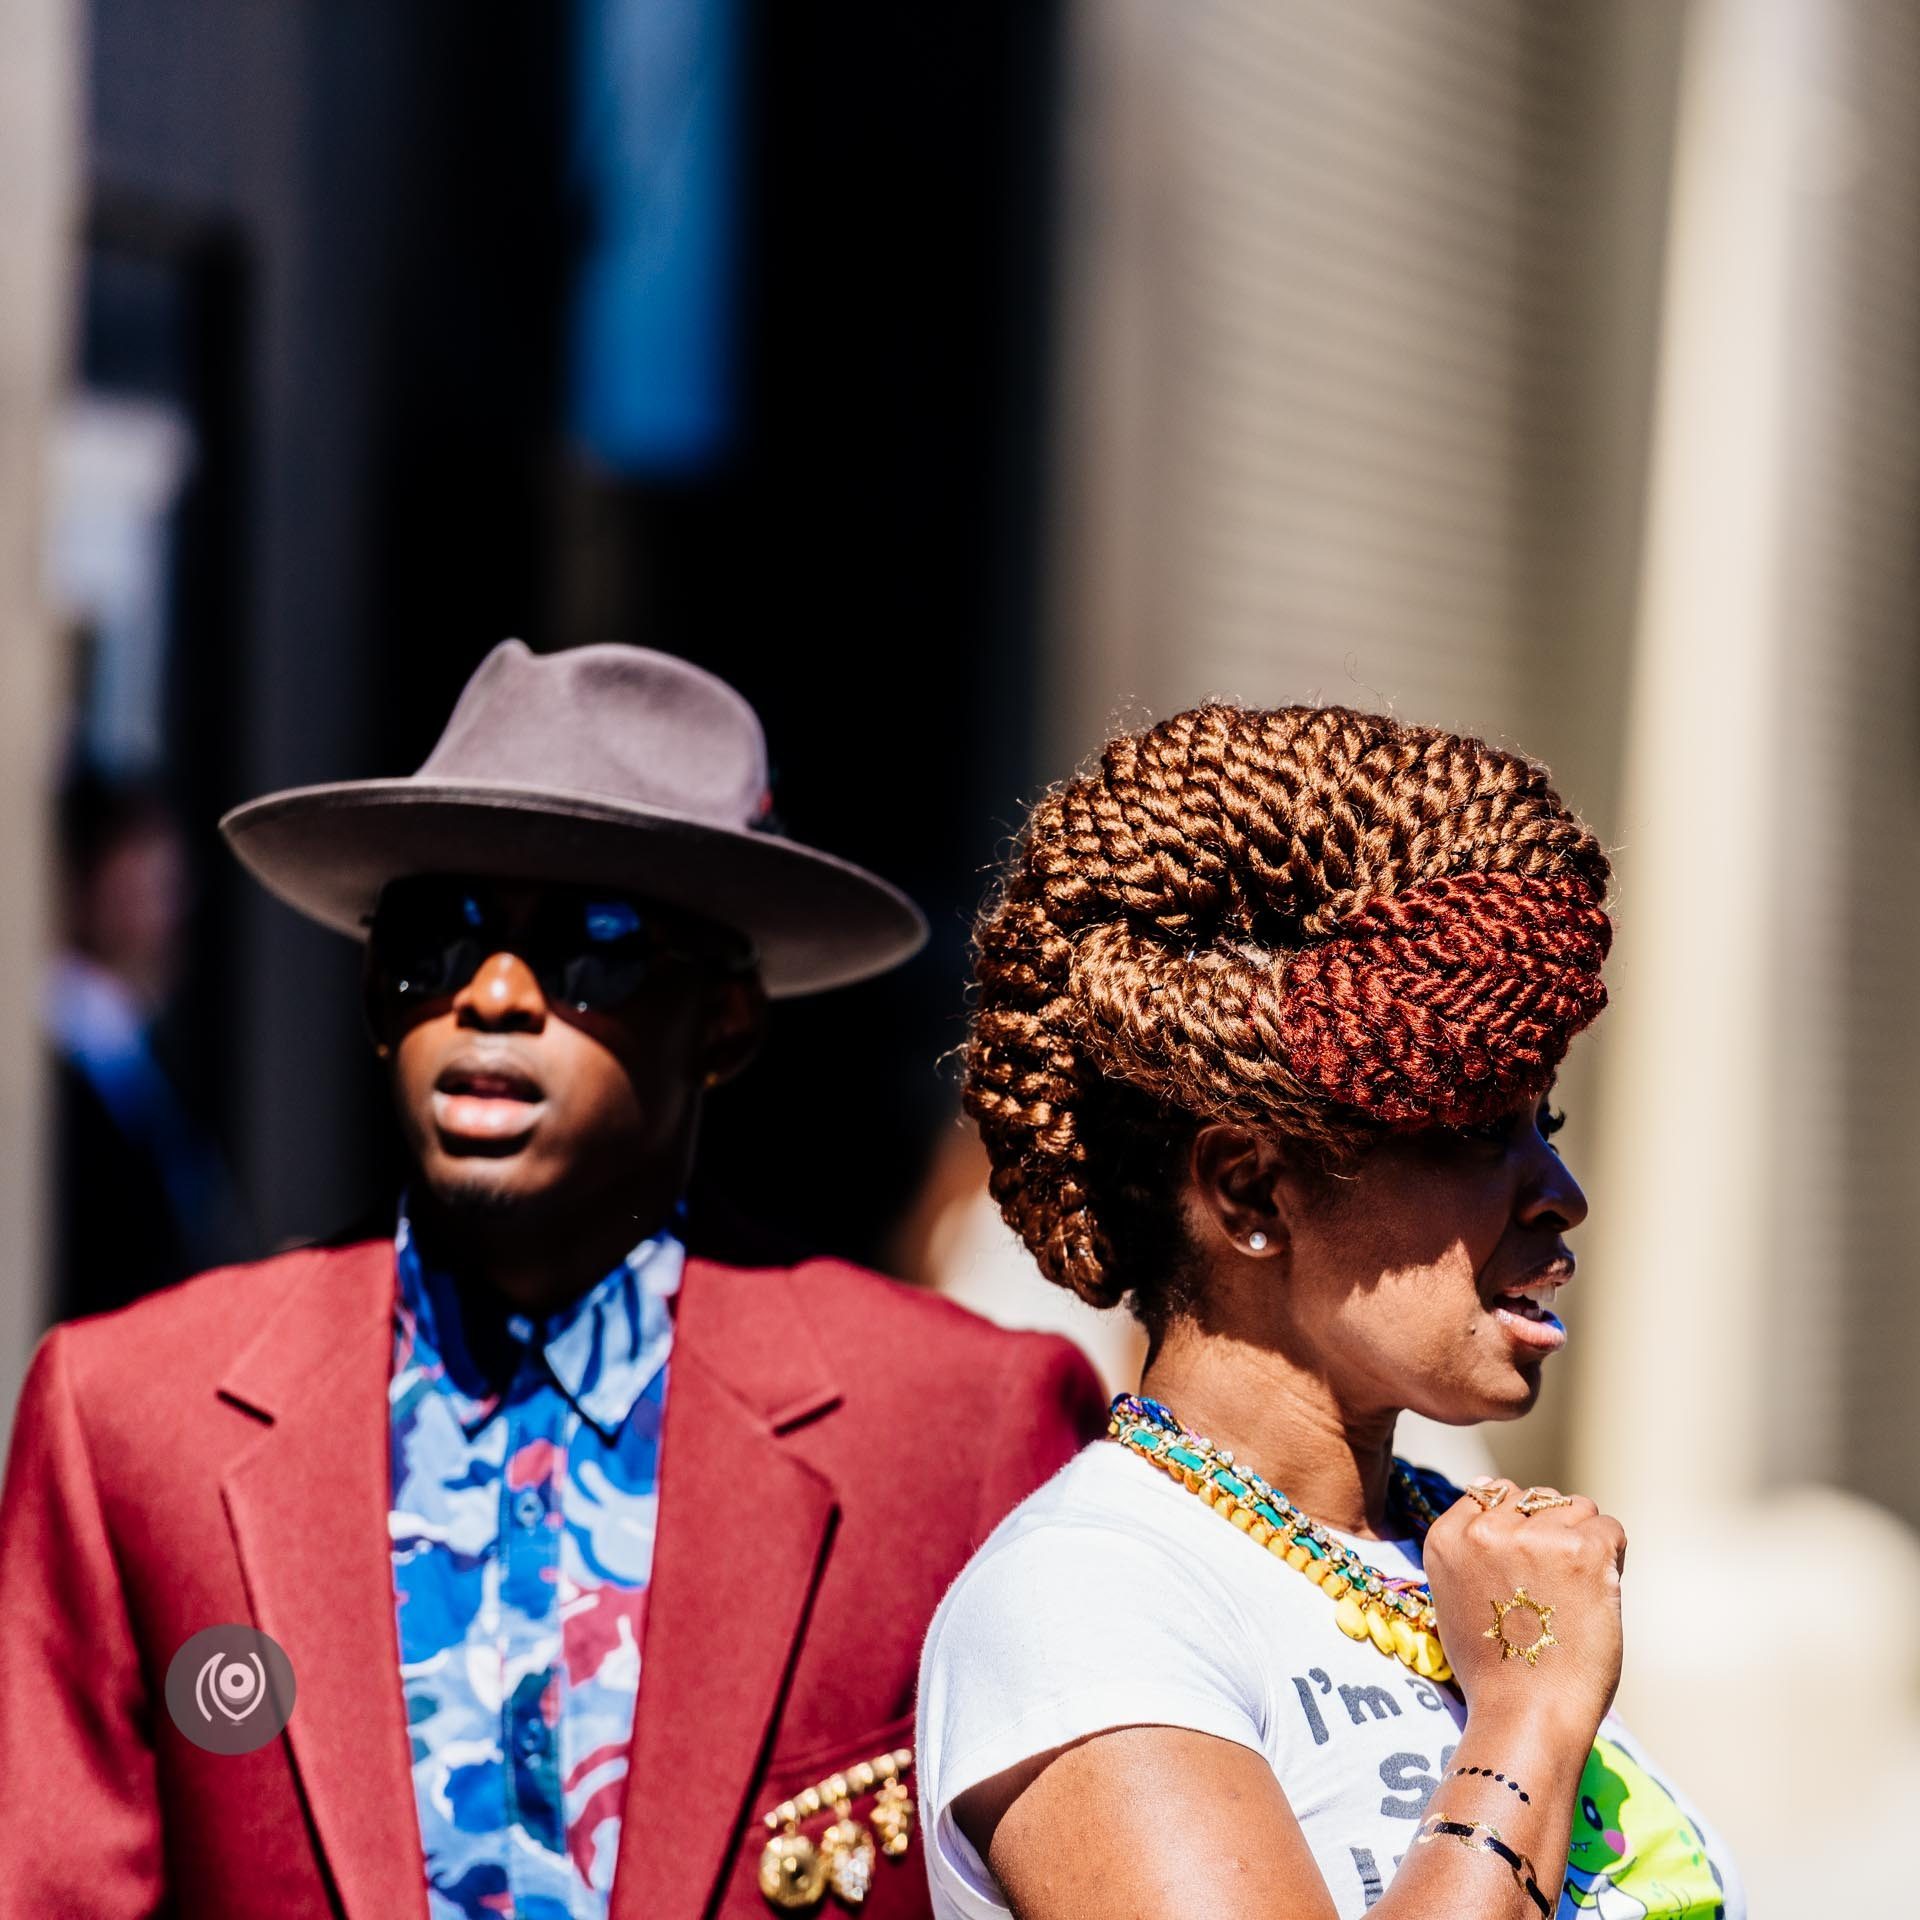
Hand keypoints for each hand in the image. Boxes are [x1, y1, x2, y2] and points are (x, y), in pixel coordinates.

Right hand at [1422, 1478, 1625, 1742]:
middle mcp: (1484, 1529)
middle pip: (1534, 1496)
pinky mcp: (1582, 1551)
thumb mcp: (1458, 1596)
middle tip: (1553, 1588)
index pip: (1490, 1492)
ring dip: (1582, 1539)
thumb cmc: (1498, 1670)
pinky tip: (1599, 1593)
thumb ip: (1469, 1546)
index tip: (1523, 1572)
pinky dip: (1613, 1558)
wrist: (1526, 1716)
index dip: (1515, 1528)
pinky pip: (1609, 1528)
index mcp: (1447, 1537)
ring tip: (1576, 1591)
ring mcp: (1534, 1537)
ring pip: (1575, 1506)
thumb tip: (1488, 1487)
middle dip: (1549, 1529)